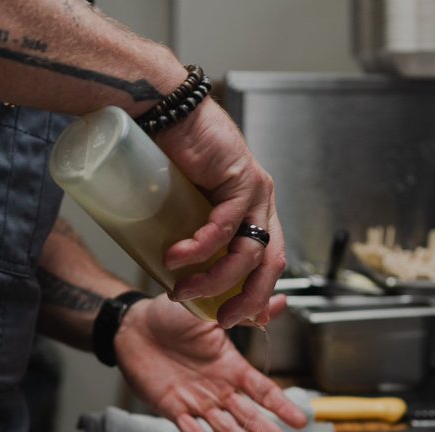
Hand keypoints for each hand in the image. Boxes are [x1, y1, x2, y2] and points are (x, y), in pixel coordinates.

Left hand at [114, 293, 307, 431]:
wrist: (134, 326)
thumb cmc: (171, 314)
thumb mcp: (212, 311)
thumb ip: (244, 313)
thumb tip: (279, 300)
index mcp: (231, 366)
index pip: (263, 390)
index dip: (282, 406)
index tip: (302, 421)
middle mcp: (218, 388)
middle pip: (250, 417)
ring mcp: (197, 401)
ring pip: (225, 428)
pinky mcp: (173, 408)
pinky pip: (189, 430)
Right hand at [154, 101, 286, 329]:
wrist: (163, 109)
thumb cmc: (167, 156)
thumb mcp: (185, 209)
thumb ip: (193, 237)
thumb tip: (179, 276)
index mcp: (254, 211)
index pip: (271, 263)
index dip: (261, 296)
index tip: (239, 319)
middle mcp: (262, 202)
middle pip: (270, 265)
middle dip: (247, 300)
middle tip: (219, 319)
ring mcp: (256, 190)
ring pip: (248, 251)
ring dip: (214, 279)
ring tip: (180, 289)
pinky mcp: (241, 177)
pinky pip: (226, 225)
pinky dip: (202, 248)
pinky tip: (178, 257)